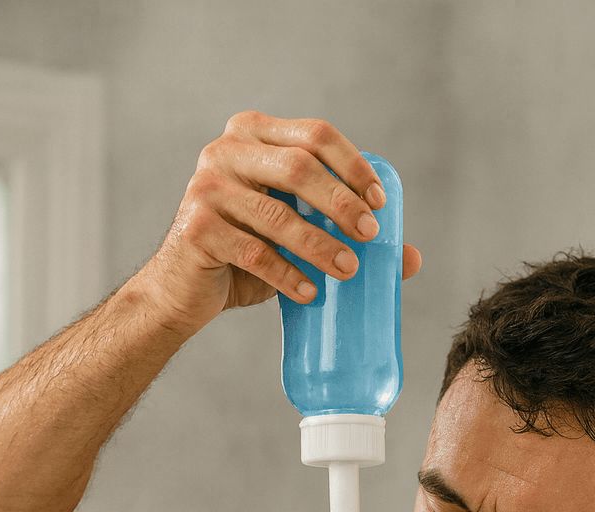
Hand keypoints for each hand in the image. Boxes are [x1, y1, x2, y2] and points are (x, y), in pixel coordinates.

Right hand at [138, 110, 422, 333]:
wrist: (182, 290)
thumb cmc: (246, 257)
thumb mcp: (294, 237)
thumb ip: (340, 234)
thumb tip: (412, 258)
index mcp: (253, 135)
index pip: (314, 134)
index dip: (352, 165)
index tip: (379, 203)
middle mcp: (225, 152)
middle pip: (299, 166)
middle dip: (342, 202)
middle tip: (370, 236)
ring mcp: (206, 188)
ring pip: (278, 214)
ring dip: (320, 244)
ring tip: (348, 270)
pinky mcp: (195, 229)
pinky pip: (253, 253)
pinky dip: (288, 275)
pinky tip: (311, 294)